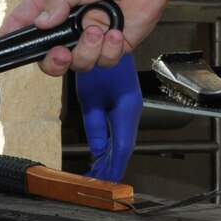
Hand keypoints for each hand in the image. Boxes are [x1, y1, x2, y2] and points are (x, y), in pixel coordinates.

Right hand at [4, 0, 170, 76]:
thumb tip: (41, 23)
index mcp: (52, 0)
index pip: (24, 21)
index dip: (11, 36)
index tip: (2, 47)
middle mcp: (68, 22)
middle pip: (48, 55)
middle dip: (53, 60)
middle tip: (62, 53)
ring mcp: (89, 36)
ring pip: (78, 62)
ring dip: (88, 49)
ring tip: (100, 28)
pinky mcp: (111, 46)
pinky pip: (104, 61)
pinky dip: (110, 49)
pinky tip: (116, 31)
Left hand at [75, 56, 141, 181]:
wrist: (110, 37)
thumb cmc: (100, 61)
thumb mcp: (90, 95)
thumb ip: (94, 123)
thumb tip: (97, 149)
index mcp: (126, 109)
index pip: (122, 148)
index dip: (113, 167)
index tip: (104, 183)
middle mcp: (131, 110)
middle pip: (123, 147)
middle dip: (111, 167)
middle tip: (98, 184)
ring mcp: (129, 107)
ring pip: (122, 140)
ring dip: (111, 158)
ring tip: (99, 174)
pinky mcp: (124, 103)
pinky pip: (119, 130)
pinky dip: (110, 145)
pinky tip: (102, 153)